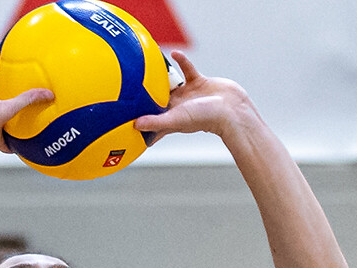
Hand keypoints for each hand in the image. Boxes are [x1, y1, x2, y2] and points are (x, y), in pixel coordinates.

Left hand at [132, 51, 251, 144]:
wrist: (231, 109)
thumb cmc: (204, 119)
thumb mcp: (176, 119)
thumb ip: (156, 122)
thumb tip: (135, 125)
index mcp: (171, 118)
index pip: (151, 120)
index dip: (140, 121)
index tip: (125, 120)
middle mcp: (178, 106)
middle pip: (157, 100)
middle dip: (146, 96)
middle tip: (129, 88)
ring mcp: (188, 94)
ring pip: (171, 83)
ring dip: (162, 75)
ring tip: (148, 65)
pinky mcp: (199, 82)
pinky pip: (187, 69)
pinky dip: (181, 61)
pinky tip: (173, 53)